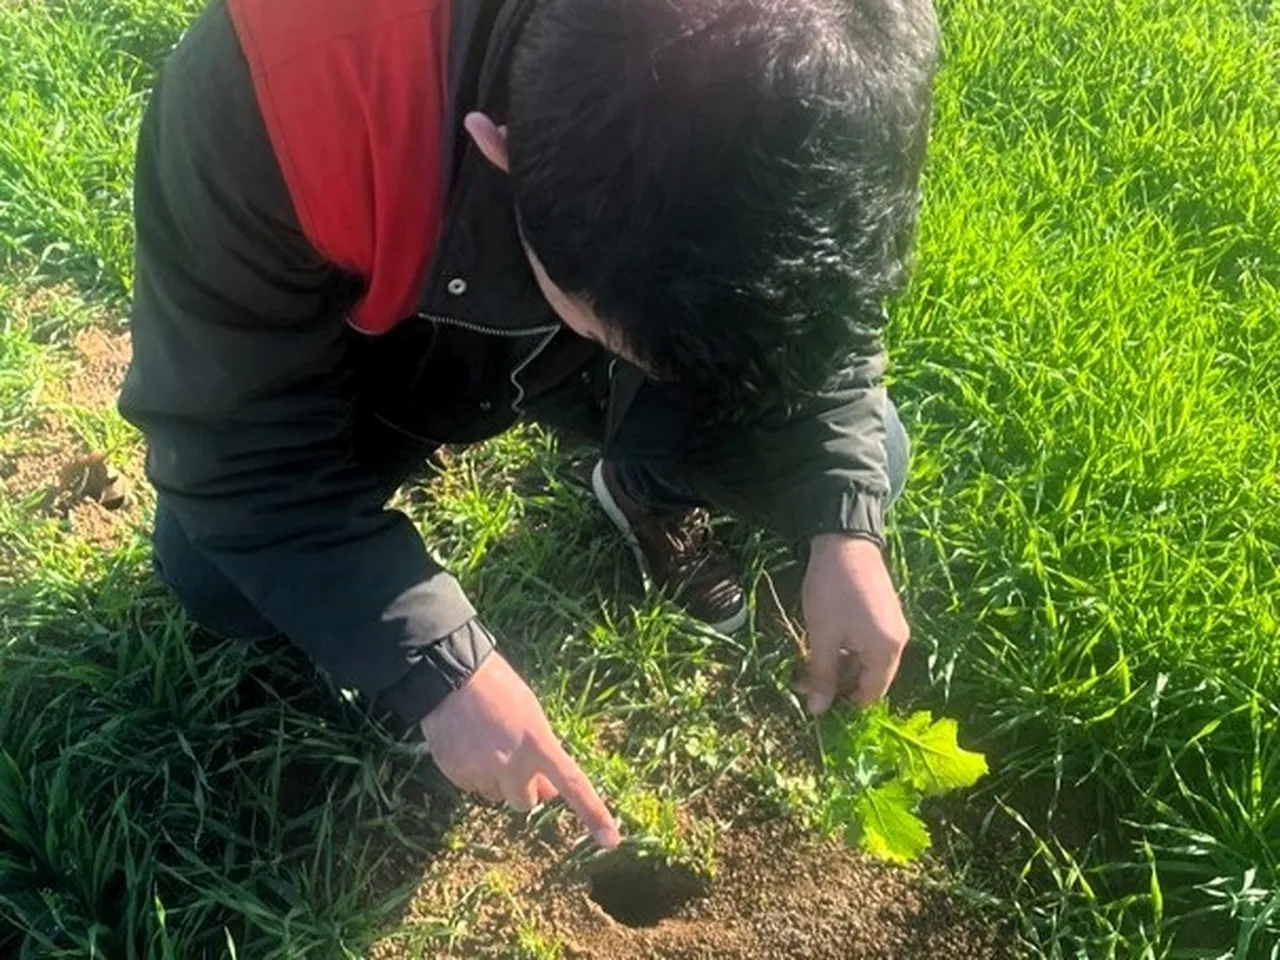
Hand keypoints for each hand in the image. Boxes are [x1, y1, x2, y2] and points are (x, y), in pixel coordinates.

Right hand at [419, 652, 620, 847]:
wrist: (450, 677)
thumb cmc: (499, 690)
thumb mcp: (532, 716)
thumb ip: (543, 754)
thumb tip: (549, 793)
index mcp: (538, 743)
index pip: (573, 784)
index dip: (593, 813)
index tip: (611, 840)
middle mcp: (512, 763)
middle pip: (525, 803)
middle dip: (523, 789)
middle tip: (514, 762)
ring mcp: (482, 771)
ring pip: (496, 796)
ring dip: (497, 781)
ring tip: (485, 743)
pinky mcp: (456, 774)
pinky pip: (472, 787)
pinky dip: (473, 774)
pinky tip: (468, 745)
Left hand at [798, 534, 909, 713]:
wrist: (844, 542)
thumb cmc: (832, 592)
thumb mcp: (823, 637)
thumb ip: (822, 676)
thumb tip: (816, 711)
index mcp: (887, 652)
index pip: (870, 695)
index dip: (842, 702)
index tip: (814, 697)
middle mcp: (899, 642)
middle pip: (870, 678)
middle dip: (838, 683)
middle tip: (804, 679)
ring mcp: (894, 626)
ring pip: (868, 660)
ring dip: (841, 665)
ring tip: (810, 660)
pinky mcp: (887, 613)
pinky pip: (870, 643)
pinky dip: (849, 648)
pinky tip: (826, 642)